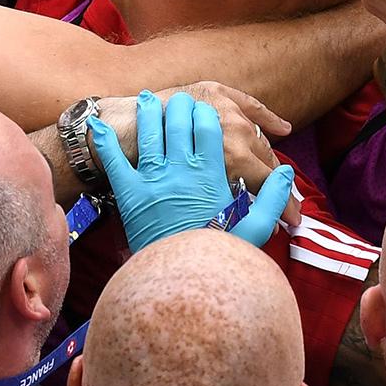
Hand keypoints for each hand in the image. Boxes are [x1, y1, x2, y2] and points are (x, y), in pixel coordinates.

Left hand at [90, 90, 295, 251]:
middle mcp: (181, 172)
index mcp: (210, 176)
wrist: (183, 286)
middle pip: (180, 124)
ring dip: (149, 113)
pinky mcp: (129, 196)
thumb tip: (285, 171)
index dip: (207, 113)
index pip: (209, 129)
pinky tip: (99, 127)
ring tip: (148, 98)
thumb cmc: (221, 258)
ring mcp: (153, 182)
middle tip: (180, 99)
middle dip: (181, 106)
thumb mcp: (254, 230)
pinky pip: (114, 163)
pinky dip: (105, 143)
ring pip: (150, 135)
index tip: (206, 108)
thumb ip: (273, 198)